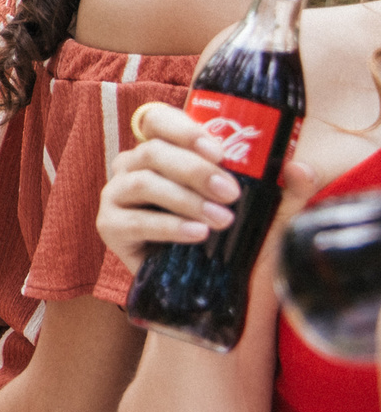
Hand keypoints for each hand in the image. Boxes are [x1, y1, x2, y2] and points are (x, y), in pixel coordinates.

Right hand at [98, 100, 319, 278]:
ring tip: (220, 220)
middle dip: (194, 169)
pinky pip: (135, 221)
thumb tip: (300, 168)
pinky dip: (168, 226)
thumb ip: (287, 190)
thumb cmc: (234, 241)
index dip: (183, 129)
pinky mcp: (110, 227)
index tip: (220, 150)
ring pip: (142, 182)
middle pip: (153, 151)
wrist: (212, 291)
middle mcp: (134, 167)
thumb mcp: (265, 212)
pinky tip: (196, 235)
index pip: (158, 121)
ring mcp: (116, 195)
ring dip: (185, 199)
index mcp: (164, 151)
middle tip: (231, 193)